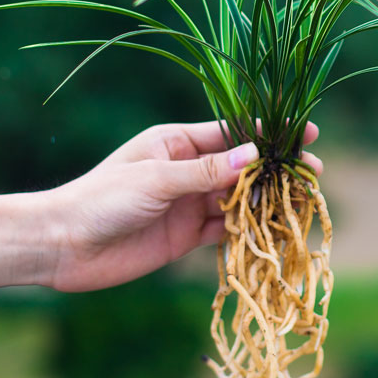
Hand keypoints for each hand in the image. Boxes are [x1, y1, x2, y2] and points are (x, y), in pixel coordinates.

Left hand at [42, 121, 321, 292]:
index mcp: (176, 142)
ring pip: (237, 198)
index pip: (231, 133)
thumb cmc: (103, 198)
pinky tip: (269, 230)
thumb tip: (253, 155)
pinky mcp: (185, 236)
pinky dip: (245, 229)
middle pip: (241, 167)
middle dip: (276, 170)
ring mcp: (187, 203)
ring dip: (266, 200)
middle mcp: (186, 170)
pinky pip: (223, 229)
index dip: (268, 133)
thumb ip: (205, 172)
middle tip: (313, 173)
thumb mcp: (156, 179)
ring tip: (301, 202)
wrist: (64, 245)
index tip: (304, 133)